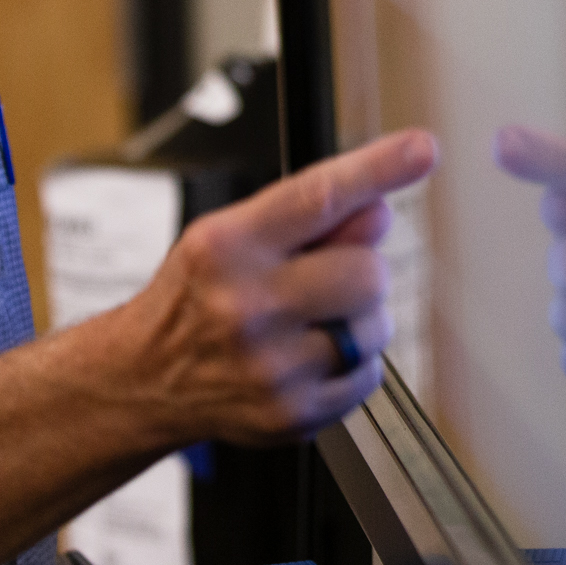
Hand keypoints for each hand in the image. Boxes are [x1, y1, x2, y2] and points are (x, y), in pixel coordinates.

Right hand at [115, 128, 436, 446]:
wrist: (144, 379)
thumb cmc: (195, 295)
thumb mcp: (228, 233)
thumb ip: (305, 217)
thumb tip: (378, 208)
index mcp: (228, 247)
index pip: (318, 197)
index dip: (378, 170)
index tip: (421, 150)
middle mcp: (247, 307)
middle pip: (367, 270)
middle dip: (359, 267)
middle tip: (325, 275)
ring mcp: (272, 368)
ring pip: (376, 324)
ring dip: (359, 317)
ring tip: (309, 320)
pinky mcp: (294, 415)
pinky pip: (368, 374)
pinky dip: (352, 362)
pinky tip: (307, 354)